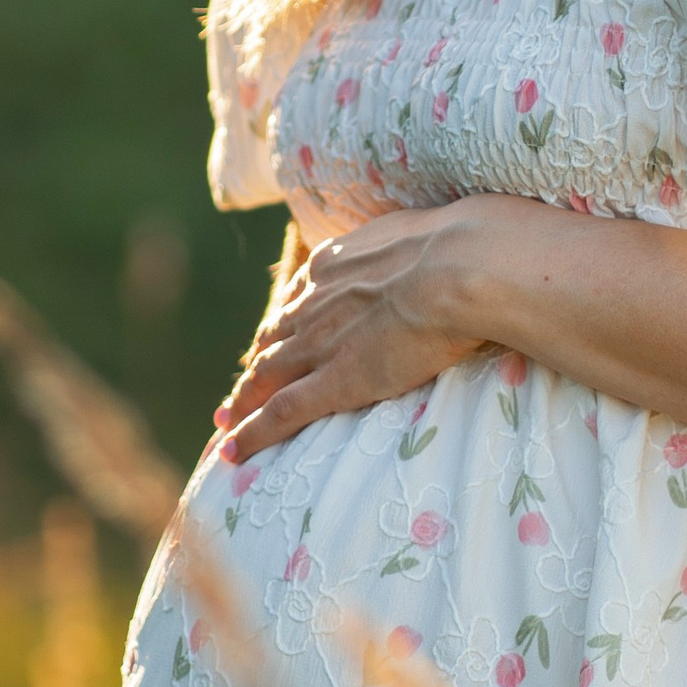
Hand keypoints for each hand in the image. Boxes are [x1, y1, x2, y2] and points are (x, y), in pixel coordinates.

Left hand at [216, 200, 517, 462]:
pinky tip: (232, 452)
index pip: (297, 302)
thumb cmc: (461, 247)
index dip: (283, 328)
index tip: (273, 343)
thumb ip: (409, 248)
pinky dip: (252, 433)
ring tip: (226, 426)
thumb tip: (428, 247)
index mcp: (333, 264)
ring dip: (242, 403)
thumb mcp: (421, 234)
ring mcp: (320, 343)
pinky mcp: (335, 381)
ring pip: (265, 378)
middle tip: (237, 394)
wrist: (459, 266)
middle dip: (254, 369)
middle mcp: (315, 303)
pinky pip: (281, 412)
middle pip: (273, 342)